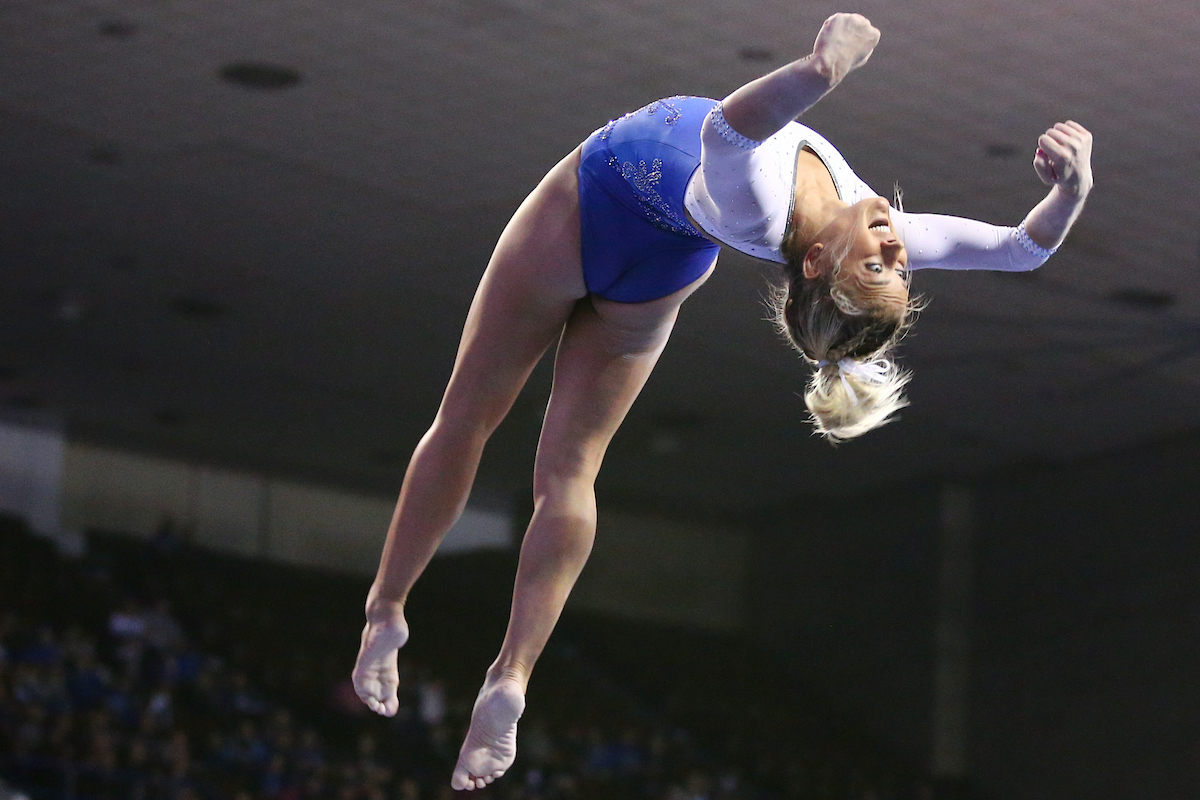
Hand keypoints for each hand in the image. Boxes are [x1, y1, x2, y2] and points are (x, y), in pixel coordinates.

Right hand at [351, 598, 408, 716]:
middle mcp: (371, 671)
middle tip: (384, 710)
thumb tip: (386, 634)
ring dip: (383, 704)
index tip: (373, 702)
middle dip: (375, 703)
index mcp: (366, 663)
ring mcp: (380, 673)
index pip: (360, 684)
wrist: (388, 620)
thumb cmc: (385, 625)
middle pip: (370, 693)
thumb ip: (381, 635)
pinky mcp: (389, 673)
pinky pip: (388, 690)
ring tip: (389, 711)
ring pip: (379, 694)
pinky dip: (390, 699)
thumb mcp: (384, 630)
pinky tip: (393, 707)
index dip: (365, 694)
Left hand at [810, 13, 880, 84]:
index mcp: (874, 35)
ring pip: (847, 21)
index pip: (869, 32)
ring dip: (842, 28)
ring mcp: (852, 19)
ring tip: (835, 42)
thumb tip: (863, 39)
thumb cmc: (845, 64)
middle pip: (859, 23)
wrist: (829, 62)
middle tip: (842, 43)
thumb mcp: (861, 58)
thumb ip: (865, 46)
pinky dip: (832, 28)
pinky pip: (835, 21)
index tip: (852, 47)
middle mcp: (865, 23)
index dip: (859, 39)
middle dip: (852, 30)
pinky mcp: (839, 17)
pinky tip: (830, 37)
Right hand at [1033, 121, 1092, 195]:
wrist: (1079, 177)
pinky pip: (1069, 124)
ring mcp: (1082, 140)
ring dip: (1057, 135)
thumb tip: (1040, 151)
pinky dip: (1066, 132)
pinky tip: (1068, 142)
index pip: (1043, 139)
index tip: (1047, 155)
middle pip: (1050, 132)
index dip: (1042, 147)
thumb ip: (1039, 165)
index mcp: (1062, 157)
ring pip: (1058, 126)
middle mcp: (1073, 147)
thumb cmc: (1059, 176)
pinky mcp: (1086, 135)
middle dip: (1049, 140)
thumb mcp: (1046, 177)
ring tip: (1061, 147)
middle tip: (1055, 152)